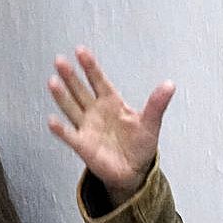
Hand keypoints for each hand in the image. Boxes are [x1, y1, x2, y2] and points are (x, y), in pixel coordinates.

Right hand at [46, 47, 173, 207]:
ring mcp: (87, 127)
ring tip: (52, 82)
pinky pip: (69, 135)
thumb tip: (170, 85)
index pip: (99, 80)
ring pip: (71, 108)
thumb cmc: (140, 145)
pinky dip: (60, 129)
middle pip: (80, 90)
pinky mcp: (82, 145)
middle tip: (60, 61)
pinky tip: (52, 121)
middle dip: (70, 76)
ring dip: (62, 96)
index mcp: (112, 102)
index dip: (90, 66)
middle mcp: (95, 111)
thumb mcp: (151, 123)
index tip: (80, 51)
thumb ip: (156, 104)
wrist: (134, 171)